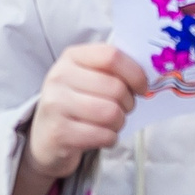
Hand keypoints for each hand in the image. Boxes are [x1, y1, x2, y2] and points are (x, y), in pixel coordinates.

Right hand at [15, 43, 149, 194]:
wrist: (45, 137)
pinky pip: (103, 135)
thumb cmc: (76, 103)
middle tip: (122, 109)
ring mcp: (56, 105)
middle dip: (128, 103)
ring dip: (119, 122)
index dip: (134, 72)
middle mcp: (59, 76)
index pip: (111, 56)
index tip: (142, 86)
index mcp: (71, 57)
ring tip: (111, 123)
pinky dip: (110, 138)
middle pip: (115, 88)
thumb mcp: (88, 77)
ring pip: (111, 113)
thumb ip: (113, 70)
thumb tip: (149, 74)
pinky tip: (100, 135)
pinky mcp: (59, 132)